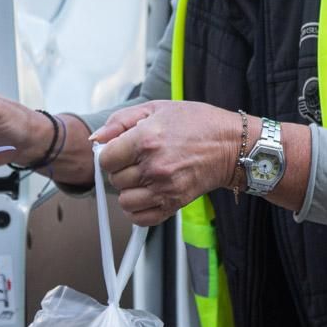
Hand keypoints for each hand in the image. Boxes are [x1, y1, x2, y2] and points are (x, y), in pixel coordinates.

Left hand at [90, 101, 240, 226]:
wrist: (230, 145)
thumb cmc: (197, 124)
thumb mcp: (156, 108)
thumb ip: (120, 122)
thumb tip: (96, 138)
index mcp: (146, 140)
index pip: (106, 159)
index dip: (109, 154)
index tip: (119, 151)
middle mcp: (154, 166)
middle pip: (114, 180)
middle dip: (121, 170)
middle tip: (137, 161)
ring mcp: (165, 188)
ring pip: (125, 201)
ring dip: (130, 191)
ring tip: (143, 178)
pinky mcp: (174, 203)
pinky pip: (141, 218)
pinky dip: (139, 210)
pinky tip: (147, 194)